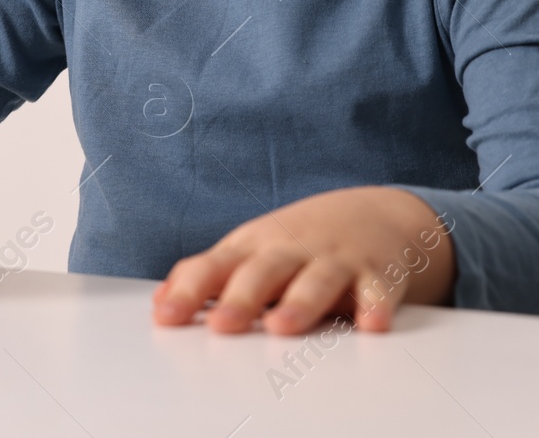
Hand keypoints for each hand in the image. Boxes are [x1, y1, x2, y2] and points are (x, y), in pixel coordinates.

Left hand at [151, 186, 454, 334]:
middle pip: (263, 271)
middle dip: (242, 297)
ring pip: (317, 280)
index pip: (215, 267)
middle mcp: (292, 250)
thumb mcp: (250, 250)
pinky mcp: (378, 273)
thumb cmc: (299, 241)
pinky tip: (371, 324)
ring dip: (300, 302)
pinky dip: (376, 305)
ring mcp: (335, 259)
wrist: (374, 213)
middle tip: (222, 326)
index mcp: (254, 247)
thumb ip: (208, 278)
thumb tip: (160, 305)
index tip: (166, 316)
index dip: (189, 291)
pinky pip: (378, 290)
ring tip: (283, 326)